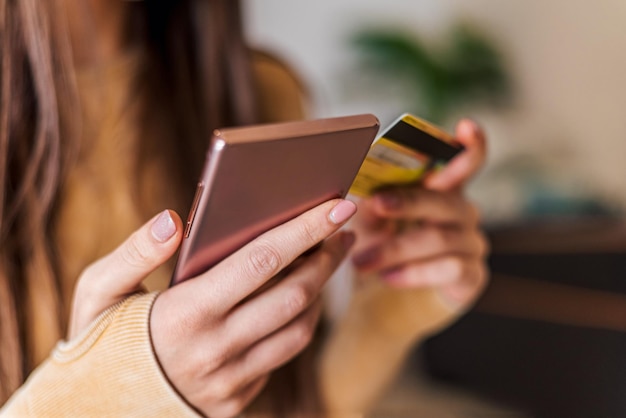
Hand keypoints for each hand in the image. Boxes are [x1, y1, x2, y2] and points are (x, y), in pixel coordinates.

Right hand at [69, 199, 356, 417]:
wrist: (97, 413)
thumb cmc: (99, 341)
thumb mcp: (97, 291)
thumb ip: (134, 252)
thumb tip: (174, 220)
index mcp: (183, 315)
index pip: (261, 262)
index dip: (304, 230)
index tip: (337, 206)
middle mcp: (214, 350)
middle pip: (293, 295)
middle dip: (327, 257)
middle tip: (342, 228)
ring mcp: (230, 381)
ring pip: (298, 330)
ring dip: (320, 291)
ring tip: (327, 259)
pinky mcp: (237, 401)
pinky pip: (282, 356)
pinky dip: (298, 322)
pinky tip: (299, 298)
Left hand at [350, 119, 488, 308]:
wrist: (380, 304)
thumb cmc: (378, 249)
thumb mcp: (370, 221)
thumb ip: (372, 198)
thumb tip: (354, 177)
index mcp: (441, 190)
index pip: (466, 162)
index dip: (471, 145)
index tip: (467, 125)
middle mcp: (462, 213)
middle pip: (446, 198)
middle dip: (408, 200)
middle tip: (375, 205)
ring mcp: (471, 244)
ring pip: (440, 237)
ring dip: (395, 248)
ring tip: (359, 262)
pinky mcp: (472, 276)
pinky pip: (450, 268)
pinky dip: (414, 272)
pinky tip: (388, 278)